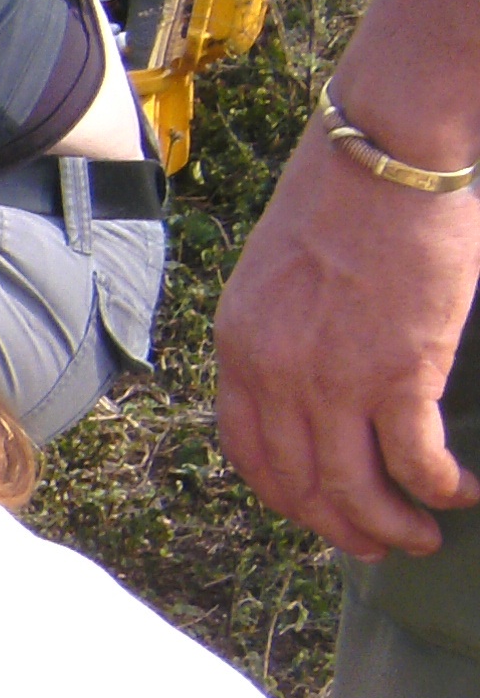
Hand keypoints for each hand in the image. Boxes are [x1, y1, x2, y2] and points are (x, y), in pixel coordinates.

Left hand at [215, 125, 479, 558]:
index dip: (284, 494)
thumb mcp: (279, 272)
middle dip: (339, 527)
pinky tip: (460, 492)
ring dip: (389, 525)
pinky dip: (437, 489)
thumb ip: (282, 331)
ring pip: (352, 489)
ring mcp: (332, 377)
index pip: (247, 450)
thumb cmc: (345, 198)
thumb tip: (310, 380)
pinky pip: (413, 461)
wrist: (387, 151)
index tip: (317, 510)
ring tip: (420, 537)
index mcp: (240, 345)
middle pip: (298, 483)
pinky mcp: (399, 371)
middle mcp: (274, 372)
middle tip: (375, 545)